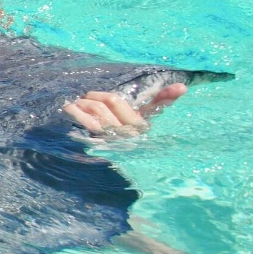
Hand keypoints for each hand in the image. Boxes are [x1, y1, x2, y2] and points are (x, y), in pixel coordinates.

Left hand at [62, 83, 186, 135]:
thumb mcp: (131, 122)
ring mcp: (112, 139)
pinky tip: (69, 109)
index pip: (152, 106)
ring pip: (98, 107)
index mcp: (139, 126)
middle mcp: (129, 133)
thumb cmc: (113, 138)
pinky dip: (76, 111)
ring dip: (82, 102)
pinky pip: (87, 121)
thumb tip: (183, 86)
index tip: (182, 87)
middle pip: (112, 99)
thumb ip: (155, 104)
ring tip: (75, 104)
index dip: (167, 96)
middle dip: (94, 95)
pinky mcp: (94, 144)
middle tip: (85, 97)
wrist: (93, 167)